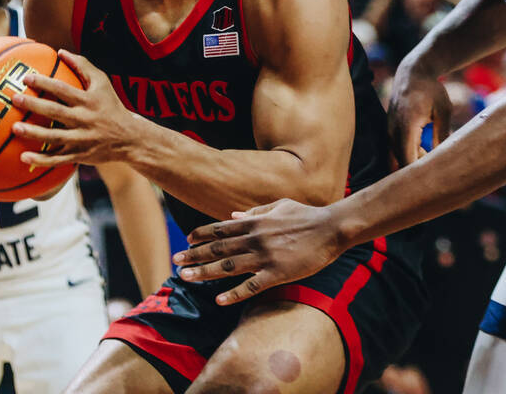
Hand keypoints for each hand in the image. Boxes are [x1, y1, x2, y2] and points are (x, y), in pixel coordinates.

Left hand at [11, 50, 138, 166]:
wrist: (129, 138)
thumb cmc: (110, 105)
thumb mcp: (102, 83)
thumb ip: (83, 66)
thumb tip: (60, 51)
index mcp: (89, 101)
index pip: (64, 90)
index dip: (45, 83)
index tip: (27, 77)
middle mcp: (84, 120)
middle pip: (56, 112)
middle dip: (34, 105)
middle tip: (16, 99)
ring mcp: (81, 139)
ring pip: (54, 137)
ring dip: (33, 134)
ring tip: (14, 128)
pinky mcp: (78, 155)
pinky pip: (57, 159)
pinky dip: (40, 160)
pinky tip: (23, 157)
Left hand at [172, 199, 345, 304]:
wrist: (331, 228)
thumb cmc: (306, 216)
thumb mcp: (279, 205)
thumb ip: (255, 211)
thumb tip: (233, 216)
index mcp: (255, 222)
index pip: (221, 229)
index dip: (202, 235)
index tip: (186, 240)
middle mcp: (255, 238)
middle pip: (218, 248)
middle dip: (194, 255)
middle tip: (175, 262)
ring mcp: (265, 257)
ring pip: (228, 267)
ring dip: (204, 272)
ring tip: (185, 277)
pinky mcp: (277, 273)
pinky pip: (251, 286)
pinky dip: (233, 293)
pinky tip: (218, 300)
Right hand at [386, 59, 451, 170]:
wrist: (412, 73)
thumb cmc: (431, 90)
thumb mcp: (444, 111)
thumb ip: (442, 135)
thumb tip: (443, 158)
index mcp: (407, 126)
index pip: (407, 160)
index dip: (417, 175)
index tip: (431, 183)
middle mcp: (393, 131)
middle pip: (399, 164)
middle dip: (416, 173)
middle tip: (435, 177)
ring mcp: (389, 131)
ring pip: (396, 159)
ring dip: (412, 164)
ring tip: (432, 159)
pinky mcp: (389, 131)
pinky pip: (396, 151)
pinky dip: (409, 156)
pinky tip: (425, 151)